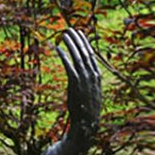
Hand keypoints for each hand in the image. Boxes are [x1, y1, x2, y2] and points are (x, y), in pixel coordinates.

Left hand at [56, 29, 101, 154]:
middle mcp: (93, 76)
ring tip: (63, 34)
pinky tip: (57, 48)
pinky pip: (68, 66)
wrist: (86, 126)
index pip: (91, 56)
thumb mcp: (90, 97)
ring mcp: (85, 79)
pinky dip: (63, 56)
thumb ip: (87, 86)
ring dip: (70, 44)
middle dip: (77, 39)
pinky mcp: (75, 84)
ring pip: (77, 56)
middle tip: (70, 29)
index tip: (79, 34)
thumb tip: (82, 81)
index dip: (85, 44)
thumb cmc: (86, 114)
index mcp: (97, 77)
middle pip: (85, 52)